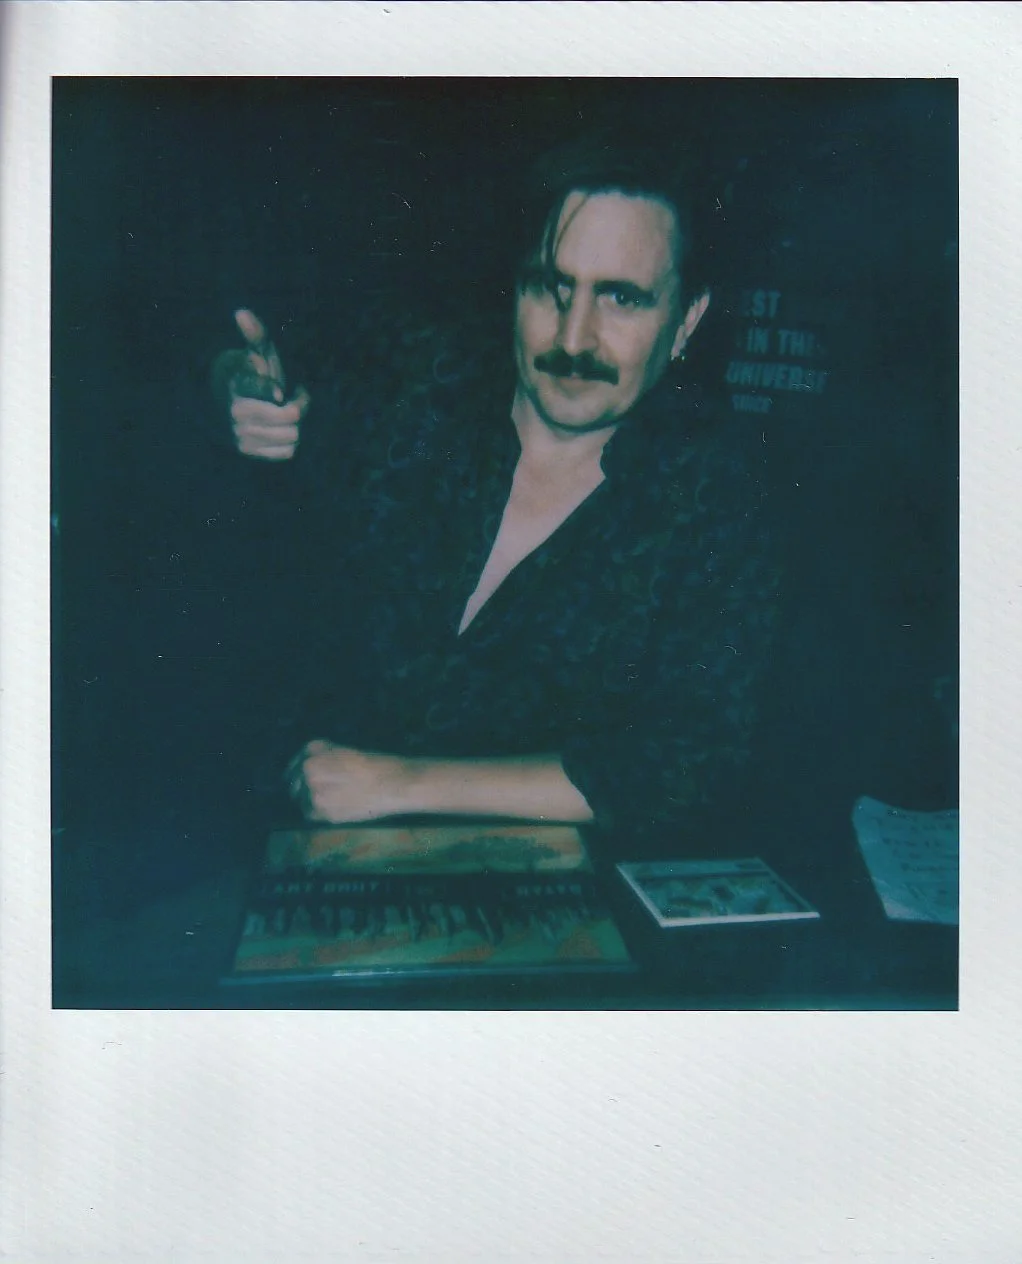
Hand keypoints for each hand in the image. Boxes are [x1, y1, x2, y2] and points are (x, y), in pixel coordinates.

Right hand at [212, 309, 309, 460]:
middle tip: (294, 397)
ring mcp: (242, 434)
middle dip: (298, 406)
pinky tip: (281, 430)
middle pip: (291, 416)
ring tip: (286, 412)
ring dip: (295, 425)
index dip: (272, 390)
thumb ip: (255, 335)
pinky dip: (289, 442)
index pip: (262, 389)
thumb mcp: (255, 354)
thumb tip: (241, 312)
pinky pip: (288, 452)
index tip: (279, 392)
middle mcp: (237, 412)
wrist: (227, 406)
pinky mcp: (249, 452)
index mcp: (239, 384)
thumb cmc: (250, 375)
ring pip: (292, 435)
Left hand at [286, 740, 408, 823]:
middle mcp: (308, 769)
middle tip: (324, 791)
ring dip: (310, 801)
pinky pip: (311, 814)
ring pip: (301, 800)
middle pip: (294, 783)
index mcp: (313, 750)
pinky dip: (318, 813)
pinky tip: (335, 808)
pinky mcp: (322, 812)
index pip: (296, 763)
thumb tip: (305, 771)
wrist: (393, 783)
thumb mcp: (343, 751)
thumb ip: (322, 758)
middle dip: (303, 787)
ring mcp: (313, 791)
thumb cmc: (375, 764)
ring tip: (332, 799)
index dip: (300, 771)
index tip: (308, 778)